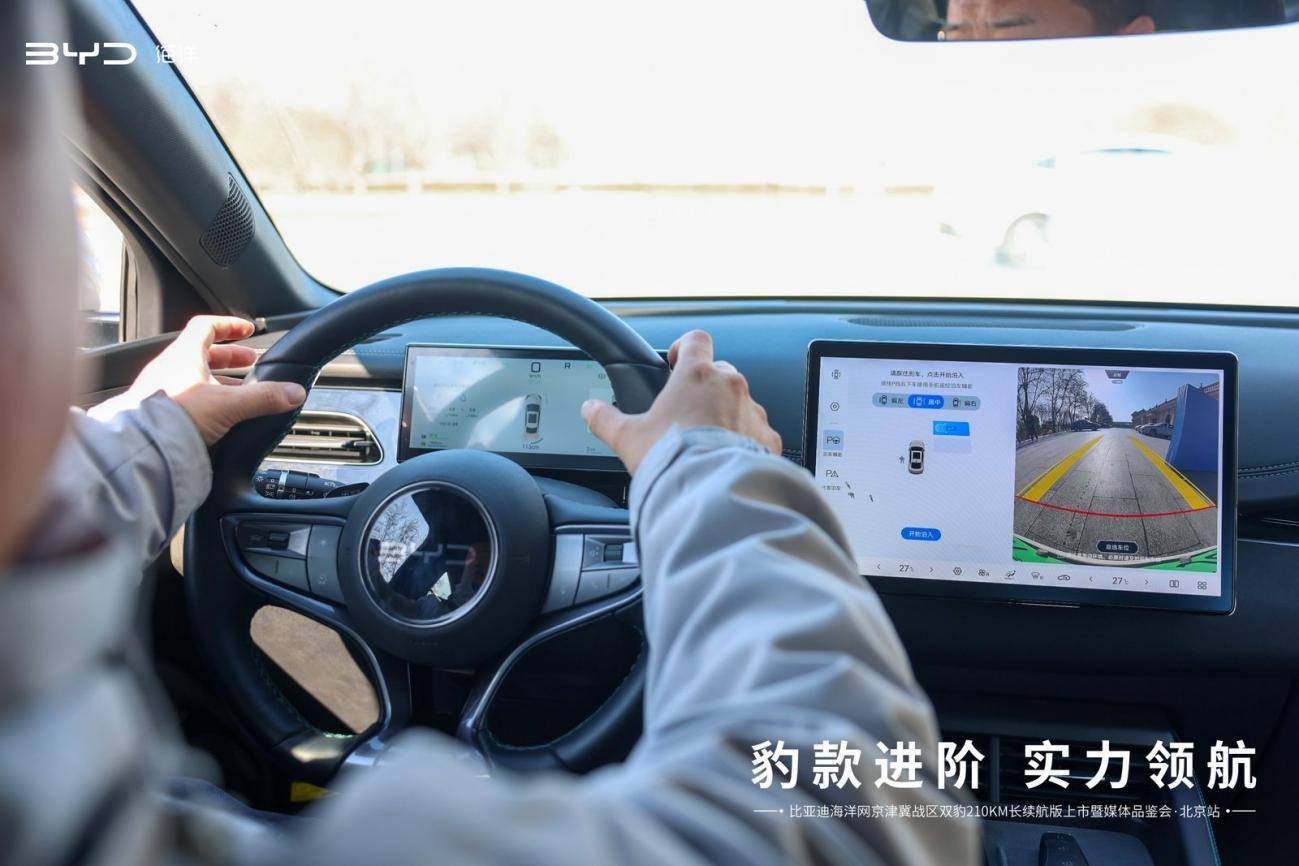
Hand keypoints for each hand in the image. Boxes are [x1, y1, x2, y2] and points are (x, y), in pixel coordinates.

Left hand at [123, 316, 305, 444]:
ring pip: (195, 376)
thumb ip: (264, 398)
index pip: (207, 326)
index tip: (248, 330)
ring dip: (220, 380)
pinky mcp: (159, 411)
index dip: (230, 325)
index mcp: (184, 355)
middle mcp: (170, 368)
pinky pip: (187, 397)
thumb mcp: (228, 404)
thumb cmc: (174, 417)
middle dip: (232, 358)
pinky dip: (207, 399)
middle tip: (252, 364)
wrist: (141, 447)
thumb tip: (293, 392)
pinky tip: (219, 415)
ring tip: (241, 392)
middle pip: (204, 353)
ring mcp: (162, 389)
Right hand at [581, 330, 780, 473]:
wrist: (711, 492)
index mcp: (697, 375)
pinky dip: (746, 442)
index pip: (695, 340)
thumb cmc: (674, 459)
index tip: (676, 361)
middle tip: (687, 413)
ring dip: (727, 415)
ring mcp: (753, 411)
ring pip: (741, 402)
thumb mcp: (628, 437)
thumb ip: (606, 419)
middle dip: (705, 388)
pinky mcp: (768, 439)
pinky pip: (758, 432)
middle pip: (720, 372)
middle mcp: (730, 386)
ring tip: (708, 443)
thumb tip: (590, 410)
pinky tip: (728, 459)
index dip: (684, 347)